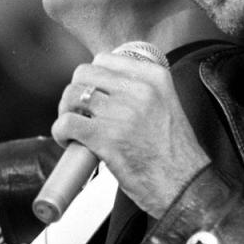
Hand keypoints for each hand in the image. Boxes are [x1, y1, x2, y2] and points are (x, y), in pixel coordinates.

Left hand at [52, 52, 210, 217]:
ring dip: (66, 111)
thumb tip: (105, 86)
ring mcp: (121, 112)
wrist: (184, 184)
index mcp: (155, 77)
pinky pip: (67, 123)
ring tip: (72, 126)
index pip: (105, 59)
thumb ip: (142, 89)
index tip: (93, 93)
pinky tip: (68, 141)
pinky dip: (60, 132)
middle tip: (79, 111)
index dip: (93, 77)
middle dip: (76, 91)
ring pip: (72, 95)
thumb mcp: (167, 104)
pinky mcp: (106, 137)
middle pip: (84, 73)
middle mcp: (138, 89)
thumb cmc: (175, 152)